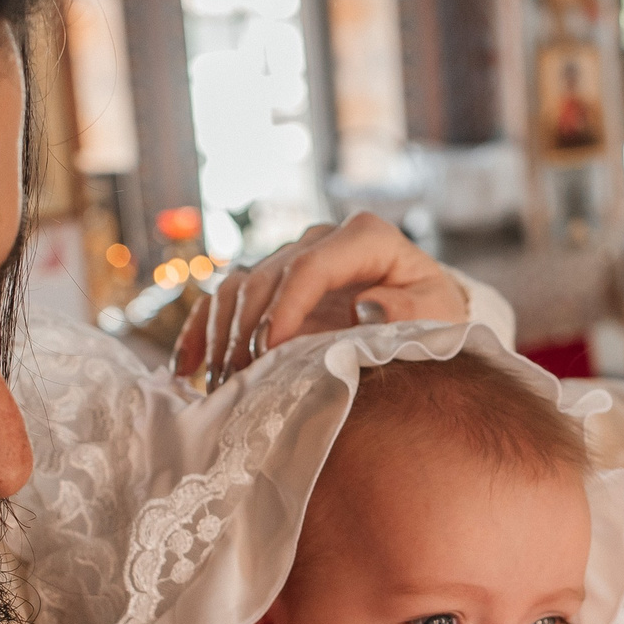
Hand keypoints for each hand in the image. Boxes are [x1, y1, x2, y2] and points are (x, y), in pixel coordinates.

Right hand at [172, 213, 469, 388]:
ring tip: (219, 385)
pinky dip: (201, 333)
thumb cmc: (432, 317)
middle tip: (237, 382)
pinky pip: (223, 300)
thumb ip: (409, 312)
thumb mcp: (436, 316)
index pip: (310, 266)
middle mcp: (321, 239)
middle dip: (246, 332)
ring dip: (221, 336)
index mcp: (365, 237)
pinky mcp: (270, 283)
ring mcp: (291, 258)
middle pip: (266, 277)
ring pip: (238, 286)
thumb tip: (365, 305)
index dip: (284, 309)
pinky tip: (187, 370)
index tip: (270, 353)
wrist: (422, 316)